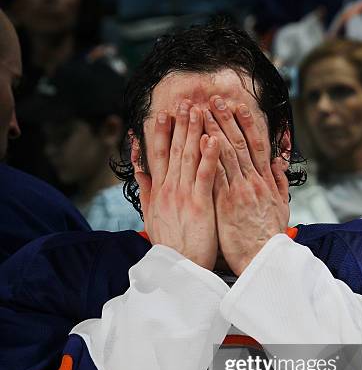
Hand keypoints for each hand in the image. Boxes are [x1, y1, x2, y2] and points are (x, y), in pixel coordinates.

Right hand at [134, 100, 219, 269]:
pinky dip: (208, 156)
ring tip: (198, 110)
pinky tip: (213, 139)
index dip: (160, 133)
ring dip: (193, 132)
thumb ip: (147, 191)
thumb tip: (140, 171)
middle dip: (178, 124)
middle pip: (172, 150)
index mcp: (159, 191)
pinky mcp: (198, 205)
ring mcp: (183, 195)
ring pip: (188, 157)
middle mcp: (168, 189)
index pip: (158, 156)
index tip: (163, 113)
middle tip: (184, 101)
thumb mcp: (151, 216)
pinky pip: (204, 176)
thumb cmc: (170, 244)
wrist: (178, 268)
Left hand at [204, 96, 289, 274]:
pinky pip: (216, 174)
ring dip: (213, 130)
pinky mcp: (227, 203)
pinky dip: (209, 156)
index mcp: (266, 181)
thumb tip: (279, 161)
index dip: (247, 124)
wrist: (263, 259)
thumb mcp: (282, 207)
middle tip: (214, 99)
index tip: (238, 107)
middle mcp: (254, 181)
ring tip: (202, 112)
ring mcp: (240, 190)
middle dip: (226, 120)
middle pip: (240, 144)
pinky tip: (200, 140)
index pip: (257, 145)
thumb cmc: (269, 236)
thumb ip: (279, 182)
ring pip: (226, 154)